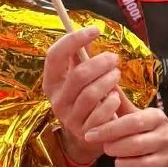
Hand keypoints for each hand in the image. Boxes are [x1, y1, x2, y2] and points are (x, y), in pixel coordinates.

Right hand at [43, 26, 129, 164]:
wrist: (88, 136)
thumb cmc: (85, 98)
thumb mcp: (79, 77)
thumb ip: (81, 57)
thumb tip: (90, 31)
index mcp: (51, 82)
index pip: (54, 55)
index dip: (74, 39)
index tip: (95, 30)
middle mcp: (56, 100)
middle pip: (78, 75)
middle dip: (101, 63)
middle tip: (114, 58)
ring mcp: (69, 118)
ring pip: (91, 94)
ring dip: (109, 80)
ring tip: (116, 74)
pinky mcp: (85, 132)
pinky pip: (101, 113)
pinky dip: (112, 102)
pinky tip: (116, 97)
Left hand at [83, 100, 167, 166]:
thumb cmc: (155, 135)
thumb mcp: (143, 117)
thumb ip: (122, 104)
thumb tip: (105, 84)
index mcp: (157, 119)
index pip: (131, 122)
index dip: (108, 129)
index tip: (89, 134)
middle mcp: (166, 137)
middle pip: (134, 145)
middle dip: (114, 149)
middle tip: (108, 149)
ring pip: (139, 166)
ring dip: (122, 166)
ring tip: (120, 161)